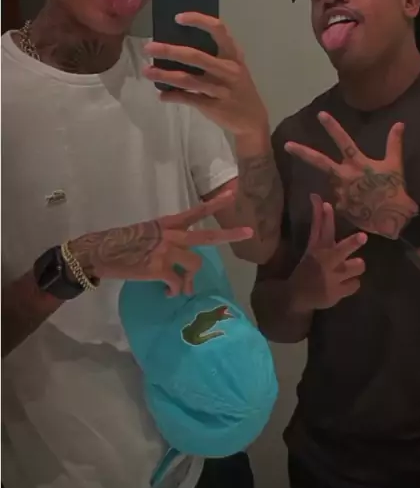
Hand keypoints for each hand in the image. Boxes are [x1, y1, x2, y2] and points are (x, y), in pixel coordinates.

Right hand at [70, 191, 251, 295]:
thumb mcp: (147, 232)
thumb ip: (166, 238)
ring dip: (190, 280)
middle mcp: (172, 235)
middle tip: (249, 232)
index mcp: (168, 223)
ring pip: (195, 265)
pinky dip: (174, 290)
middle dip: (230, 234)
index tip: (234, 194)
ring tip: (181, 288)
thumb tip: (176, 251)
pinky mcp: (160, 269)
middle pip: (207, 235)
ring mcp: (167, 251)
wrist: (102, 251)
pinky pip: (177, 282)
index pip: (197, 211)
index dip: (216, 203)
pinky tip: (168, 293)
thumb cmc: (121, 242)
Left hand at [143, 13, 268, 136]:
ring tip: (147, 71)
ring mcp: (221, 89)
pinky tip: (161, 94)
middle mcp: (228, 70)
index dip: (198, 20)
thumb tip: (178, 44)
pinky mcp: (213, 107)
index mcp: (233, 55)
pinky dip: (172, 96)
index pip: (218, 30)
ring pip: (188, 80)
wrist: (253, 120)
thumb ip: (214, 55)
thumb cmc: (238, 88)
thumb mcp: (234, 67)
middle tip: (149, 47)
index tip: (178, 18)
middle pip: (196, 56)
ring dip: (164, 75)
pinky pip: (188, 99)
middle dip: (169, 51)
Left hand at [286, 114, 417, 238]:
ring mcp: (340, 192)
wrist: (392, 219)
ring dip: (340, 183)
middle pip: (320, 162)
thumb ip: (394, 143)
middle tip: (287, 145)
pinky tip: (357, 204)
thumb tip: (400, 123)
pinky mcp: (339, 206)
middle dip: (302, 153)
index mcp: (358, 163)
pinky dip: (344, 199)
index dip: (333, 128)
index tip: (320, 115)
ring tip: (360, 192)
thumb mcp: (395, 165)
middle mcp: (345, 176)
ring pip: (332, 181)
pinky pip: (337, 199)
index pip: (344, 141)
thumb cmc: (394, 190)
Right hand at [289, 195, 366, 311]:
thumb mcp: (311, 249)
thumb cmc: (308, 268)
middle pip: (342, 249)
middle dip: (352, 243)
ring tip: (351, 267)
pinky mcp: (338, 292)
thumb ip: (319, 228)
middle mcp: (326, 261)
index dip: (323, 215)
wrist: (297, 296)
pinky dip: (351, 283)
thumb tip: (321, 200)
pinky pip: (356, 284)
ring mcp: (333, 278)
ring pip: (358, 266)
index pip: (320, 228)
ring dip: (356, 265)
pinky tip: (344, 283)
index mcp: (317, 249)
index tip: (325, 203)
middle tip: (363, 237)